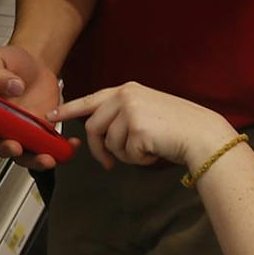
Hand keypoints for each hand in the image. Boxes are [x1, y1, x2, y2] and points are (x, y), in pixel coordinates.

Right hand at [0, 45, 65, 171]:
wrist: (35, 66)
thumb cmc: (10, 63)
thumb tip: (11, 85)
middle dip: (6, 150)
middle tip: (15, 146)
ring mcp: (17, 133)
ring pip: (22, 155)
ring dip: (33, 160)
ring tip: (45, 158)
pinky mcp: (37, 135)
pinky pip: (45, 148)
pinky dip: (58, 151)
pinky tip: (67, 146)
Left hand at [54, 82, 234, 173]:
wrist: (201, 134)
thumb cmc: (177, 127)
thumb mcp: (146, 110)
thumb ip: (122, 114)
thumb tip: (97, 131)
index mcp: (127, 90)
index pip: (91, 99)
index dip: (69, 109)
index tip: (52, 116)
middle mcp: (125, 96)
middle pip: (94, 127)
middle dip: (99, 149)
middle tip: (108, 164)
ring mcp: (130, 111)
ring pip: (110, 144)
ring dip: (126, 155)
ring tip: (148, 149)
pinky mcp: (136, 129)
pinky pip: (125, 154)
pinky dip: (139, 160)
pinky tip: (155, 151)